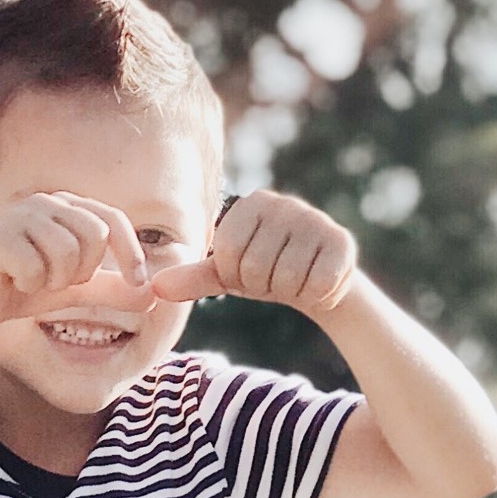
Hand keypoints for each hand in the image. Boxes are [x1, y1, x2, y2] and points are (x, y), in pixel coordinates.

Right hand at [0, 191, 157, 332]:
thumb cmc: (24, 289)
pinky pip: (35, 267)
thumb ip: (111, 290)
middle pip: (94, 236)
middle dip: (83, 272)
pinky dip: (29, 285)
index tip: (138, 284)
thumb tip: (152, 297)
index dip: (132, 253)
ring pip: (66, 253)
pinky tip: (13, 281)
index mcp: (66, 207)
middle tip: (57, 282)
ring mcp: (19, 215)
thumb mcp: (76, 290)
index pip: (113, 220)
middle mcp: (45, 202)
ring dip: (54, 281)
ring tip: (34, 281)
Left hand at [151, 191, 357, 313]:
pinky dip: (314, 294)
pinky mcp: (342, 241)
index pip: (226, 254)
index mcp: (250, 204)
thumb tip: (154, 287)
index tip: (247, 271)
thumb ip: (191, 278)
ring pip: (285, 280)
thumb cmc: (265, 272)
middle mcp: (284, 204)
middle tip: (274, 276)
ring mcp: (315, 219)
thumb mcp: (226, 274)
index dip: (235, 276)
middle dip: (261, 285)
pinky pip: (316, 284)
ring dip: (288, 291)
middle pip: (254, 268)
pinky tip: (316, 280)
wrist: (318, 281)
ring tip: (295, 277)